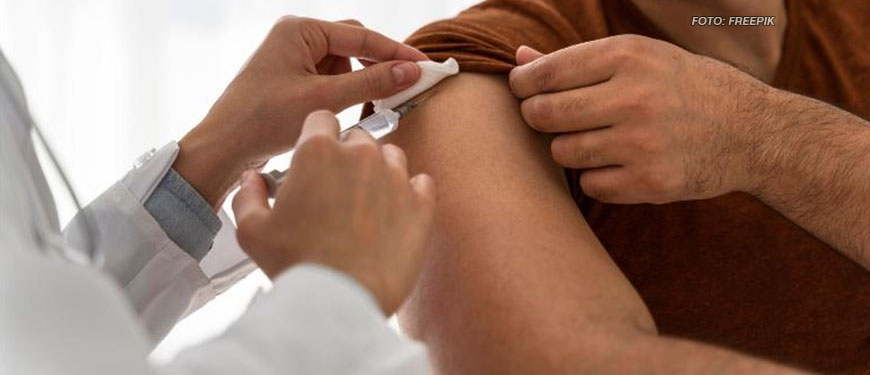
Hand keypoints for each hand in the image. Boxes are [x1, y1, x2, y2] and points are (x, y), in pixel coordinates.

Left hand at [176, 17, 427, 206]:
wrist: (222, 149)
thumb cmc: (262, 120)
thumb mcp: (324, 101)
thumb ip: (371, 83)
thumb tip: (411, 70)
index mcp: (300, 30)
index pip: (362, 35)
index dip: (397, 52)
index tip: (426, 66)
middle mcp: (296, 37)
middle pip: (354, 46)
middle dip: (376, 69)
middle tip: (403, 90)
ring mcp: (293, 58)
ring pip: (344, 66)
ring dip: (357, 86)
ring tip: (362, 111)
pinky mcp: (292, 79)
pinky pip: (330, 80)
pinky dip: (343, 96)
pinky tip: (342, 115)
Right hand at [231, 110, 436, 314]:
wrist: (341, 300)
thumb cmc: (295, 264)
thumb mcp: (252, 230)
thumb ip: (249, 195)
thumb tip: (253, 179)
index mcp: (318, 151)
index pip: (321, 119)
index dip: (316, 136)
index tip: (314, 157)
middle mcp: (361, 155)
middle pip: (358, 137)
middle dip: (347, 155)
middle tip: (337, 187)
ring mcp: (396, 177)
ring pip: (391, 155)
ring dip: (379, 170)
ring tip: (367, 200)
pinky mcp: (421, 204)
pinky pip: (422, 182)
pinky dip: (411, 192)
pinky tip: (396, 210)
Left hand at [509, 35, 776, 203]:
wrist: (753, 132)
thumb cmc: (686, 87)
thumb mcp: (641, 58)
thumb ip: (577, 60)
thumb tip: (519, 58)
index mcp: (629, 56)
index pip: (545, 73)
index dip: (523, 83)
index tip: (523, 89)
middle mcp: (634, 97)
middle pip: (544, 115)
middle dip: (537, 117)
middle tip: (549, 117)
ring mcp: (642, 143)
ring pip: (563, 153)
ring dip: (570, 148)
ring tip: (596, 139)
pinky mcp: (650, 182)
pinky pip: (590, 184)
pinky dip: (597, 177)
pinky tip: (620, 163)